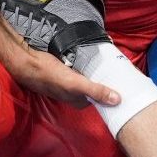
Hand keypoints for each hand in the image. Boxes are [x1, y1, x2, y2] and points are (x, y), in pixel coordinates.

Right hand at [4, 44, 119, 108]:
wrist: (26, 62)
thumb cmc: (49, 75)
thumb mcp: (75, 84)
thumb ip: (95, 91)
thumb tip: (117, 100)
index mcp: (80, 101)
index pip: (104, 100)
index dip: (116, 92)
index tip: (130, 85)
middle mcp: (77, 94)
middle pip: (99, 88)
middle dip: (110, 79)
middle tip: (124, 68)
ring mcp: (72, 83)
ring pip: (92, 78)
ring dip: (101, 71)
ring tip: (115, 61)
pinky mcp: (68, 71)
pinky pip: (85, 69)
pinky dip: (91, 64)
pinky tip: (98, 55)